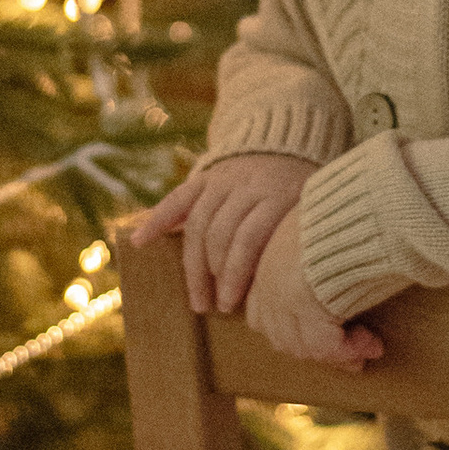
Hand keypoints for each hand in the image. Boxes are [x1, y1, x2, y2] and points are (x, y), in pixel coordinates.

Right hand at [128, 153, 315, 315]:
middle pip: (219, 235)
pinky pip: (176, 199)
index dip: (235, 275)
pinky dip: (156, 220)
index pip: (247, 239)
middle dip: (214, 276)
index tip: (231, 305)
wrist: (288, 142)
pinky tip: (139, 242)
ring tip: (197, 297)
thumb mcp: (309, 212)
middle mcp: (246, 185)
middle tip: (212, 307)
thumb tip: (287, 290)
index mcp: (277, 196)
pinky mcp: (204, 176)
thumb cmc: (302, 193)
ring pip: (197, 224)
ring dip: (193, 266)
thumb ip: (293, 241)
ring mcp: (222, 179)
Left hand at [246, 203, 383, 369]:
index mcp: (264, 265)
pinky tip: (373, 344)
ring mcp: (283, 302)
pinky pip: (328, 347)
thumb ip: (313, 259)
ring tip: (367, 348)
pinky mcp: (307, 312)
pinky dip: (351, 351)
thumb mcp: (318, 234)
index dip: (295, 332)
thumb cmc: (343, 213)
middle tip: (352, 354)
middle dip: (317, 350)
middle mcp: (268, 286)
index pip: (263, 315)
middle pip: (283, 337)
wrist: (353, 208)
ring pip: (304, 346)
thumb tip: (328, 276)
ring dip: (338, 353)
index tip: (325, 335)